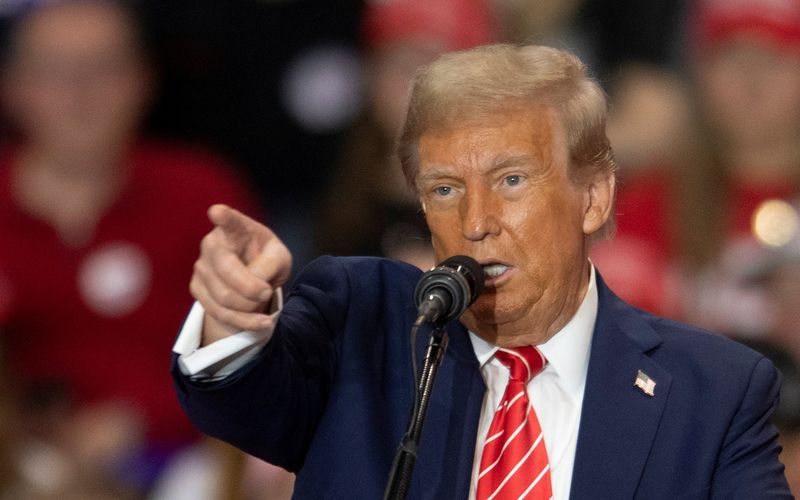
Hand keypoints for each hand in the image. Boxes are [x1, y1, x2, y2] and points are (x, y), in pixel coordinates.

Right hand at [190, 204, 291, 344]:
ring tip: (265, 306)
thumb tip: (255, 280)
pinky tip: (261, 322)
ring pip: (223, 296)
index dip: (224, 217)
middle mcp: (213, 243)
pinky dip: (244, 321)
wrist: (251, 278)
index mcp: (238, 229)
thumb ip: (271, 263)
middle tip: (268, 293)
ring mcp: (201, 266)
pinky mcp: (197, 288)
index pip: (230, 221)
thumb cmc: (266, 260)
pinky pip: (219, 312)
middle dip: (251, 289)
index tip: (218, 211)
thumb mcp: (280, 258)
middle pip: (227, 269)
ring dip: (250, 308)